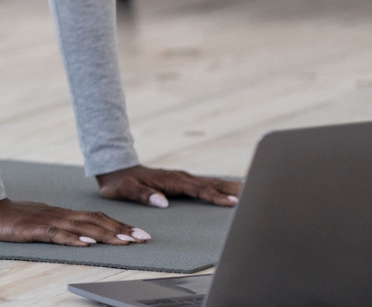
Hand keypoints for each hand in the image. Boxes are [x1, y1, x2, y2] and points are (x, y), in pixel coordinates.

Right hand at [0, 198, 151, 245]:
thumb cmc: (11, 218)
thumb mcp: (40, 222)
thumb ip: (61, 227)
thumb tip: (86, 236)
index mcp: (61, 214)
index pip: (95, 218)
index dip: (118, 225)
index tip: (139, 234)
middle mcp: (58, 215)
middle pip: (94, 221)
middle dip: (120, 230)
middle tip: (142, 238)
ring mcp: (45, 221)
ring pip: (80, 227)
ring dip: (104, 235)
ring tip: (123, 242)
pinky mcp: (31, 229)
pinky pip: (55, 234)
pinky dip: (72, 238)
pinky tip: (86, 243)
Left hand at [97, 165, 240, 207]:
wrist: (115, 170)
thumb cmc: (120, 183)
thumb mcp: (126, 189)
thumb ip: (143, 195)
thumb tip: (163, 202)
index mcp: (172, 181)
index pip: (199, 190)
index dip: (216, 197)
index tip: (233, 202)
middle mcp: (181, 178)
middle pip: (212, 184)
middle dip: (233, 188)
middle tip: (256, 191)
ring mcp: (183, 179)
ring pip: (212, 183)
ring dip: (231, 186)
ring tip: (253, 190)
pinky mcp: (183, 183)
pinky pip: (206, 185)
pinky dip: (222, 188)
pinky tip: (233, 192)